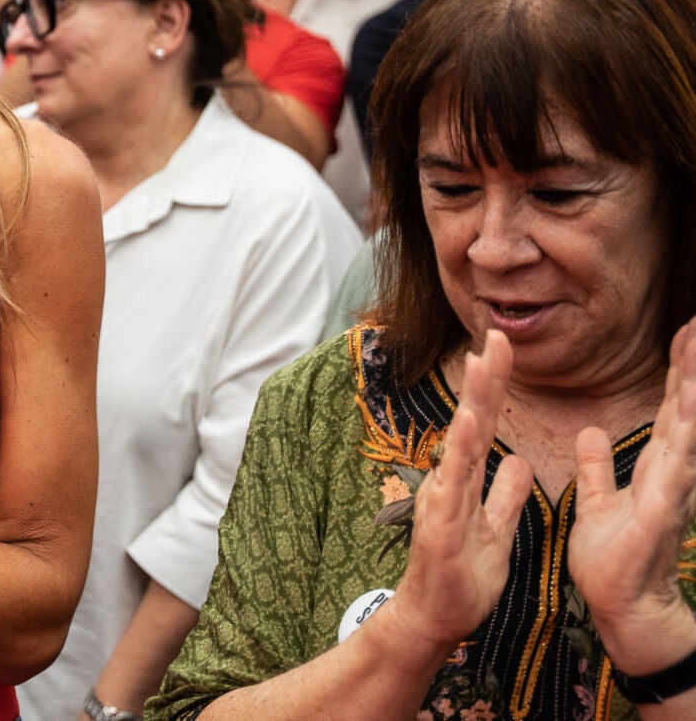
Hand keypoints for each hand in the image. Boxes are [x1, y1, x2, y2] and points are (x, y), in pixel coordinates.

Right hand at [389, 332, 534, 656]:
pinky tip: (466, 422)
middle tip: (496, 335)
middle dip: (486, 379)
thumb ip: (504, 496)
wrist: (434, 619)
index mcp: (465, 481)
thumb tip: (518, 463)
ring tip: (482, 364)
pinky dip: (459, 449)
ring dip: (473, 402)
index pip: (484, 425)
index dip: (494, 388)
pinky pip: (454, 481)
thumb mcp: (497, 532)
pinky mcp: (441, 522)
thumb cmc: (461, 579)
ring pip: (462, 442)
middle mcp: (450, 481)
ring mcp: (443, 499)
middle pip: (472, 421)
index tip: (502, 348)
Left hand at [570, 319, 695, 675]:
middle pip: (682, 413)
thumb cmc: (613, 558)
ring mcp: (668, 495)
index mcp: (652, 468)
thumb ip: (597, 466)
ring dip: (691, 399)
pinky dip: (681, 449)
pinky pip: (671, 478)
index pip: (667, 410)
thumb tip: (591, 432)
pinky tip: (687, 422)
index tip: (685, 331)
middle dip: (690, 370)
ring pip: (684, 437)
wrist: (620, 606)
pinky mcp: (657, 518)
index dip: (675, 372)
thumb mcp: (598, 501)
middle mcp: (667, 476)